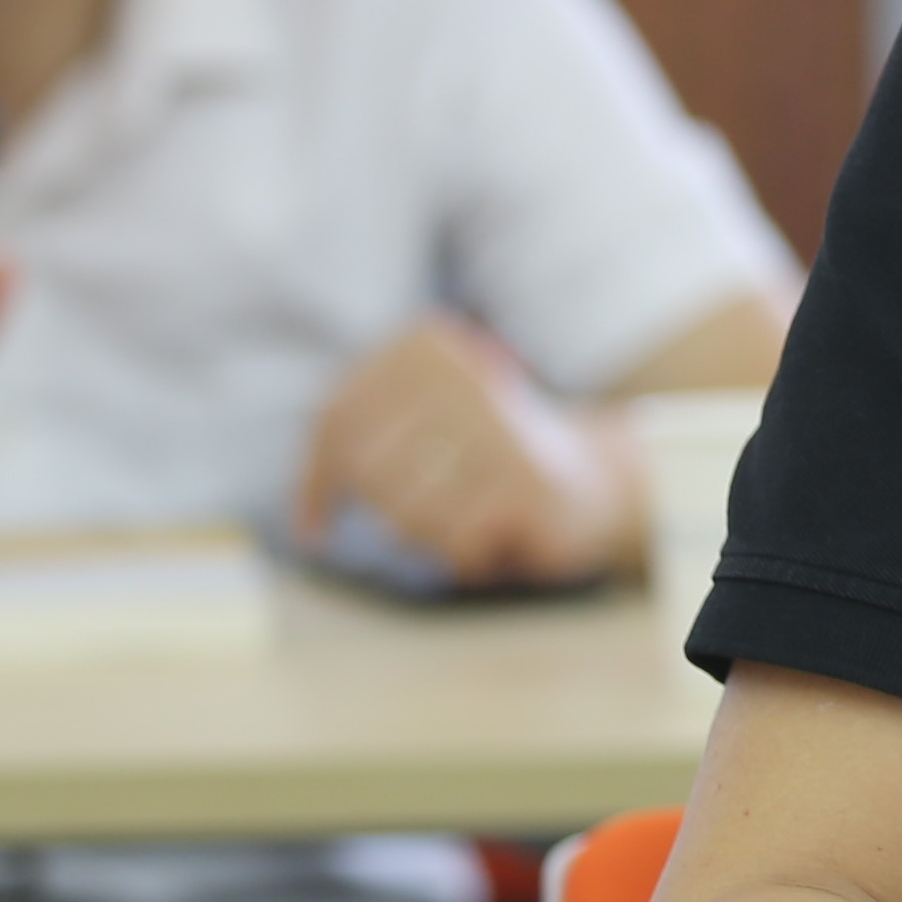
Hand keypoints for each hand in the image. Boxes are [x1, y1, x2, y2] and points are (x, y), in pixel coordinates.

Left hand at [295, 316, 639, 585]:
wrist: (594, 480)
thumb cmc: (480, 462)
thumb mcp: (407, 432)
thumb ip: (342, 457)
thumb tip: (307, 528)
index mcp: (429, 345)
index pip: (337, 417)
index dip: (316, 480)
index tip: (316, 522)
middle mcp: (467, 373)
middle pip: (368, 470)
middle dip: (389, 509)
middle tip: (434, 508)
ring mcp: (503, 428)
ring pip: (407, 512)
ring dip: (431, 536)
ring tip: (470, 516)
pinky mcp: (532, 483)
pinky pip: (457, 543)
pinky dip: (469, 555)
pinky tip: (499, 535)